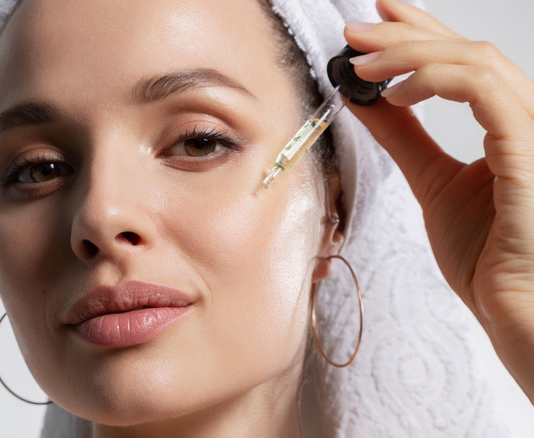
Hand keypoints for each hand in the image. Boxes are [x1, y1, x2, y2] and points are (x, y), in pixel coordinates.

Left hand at [344, 0, 533, 401]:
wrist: (518, 311)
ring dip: (410, 53)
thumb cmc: (489, 259)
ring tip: (362, 62)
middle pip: (469, 52)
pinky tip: (395, 91)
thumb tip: (363, 97)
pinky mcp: (531, 150)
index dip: (421, 32)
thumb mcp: (432, 183)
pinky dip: (435, 79)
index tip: (375, 22)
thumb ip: (404, 136)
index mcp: (511, 125)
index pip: (465, 62)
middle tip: (355, 31)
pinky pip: (485, 91)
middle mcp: (529, 118)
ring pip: (475, 62)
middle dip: (406, 33)